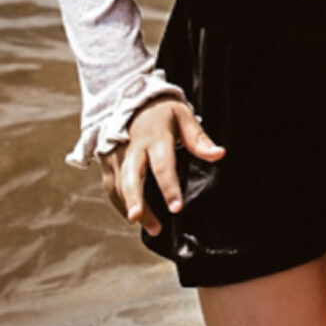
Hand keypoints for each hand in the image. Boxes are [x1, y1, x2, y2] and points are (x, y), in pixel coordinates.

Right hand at [99, 98, 222, 236]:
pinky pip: (111, 186)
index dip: (169, 187)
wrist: (129, 97)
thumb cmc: (161, 110)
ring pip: (119, 185)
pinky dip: (121, 203)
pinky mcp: (106, 161)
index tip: (176, 208)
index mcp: (154, 137)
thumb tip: (219, 154)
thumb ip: (199, 138)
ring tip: (153, 228)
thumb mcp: (183, 116)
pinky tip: (136, 217)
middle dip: (134, 200)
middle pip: (131, 177)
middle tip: (140, 219)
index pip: (162, 165)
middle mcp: (132, 147)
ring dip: (132, 207)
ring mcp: (116, 154)